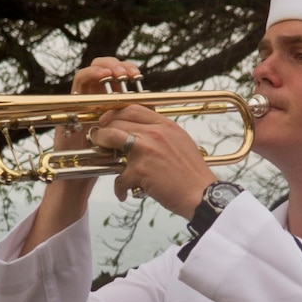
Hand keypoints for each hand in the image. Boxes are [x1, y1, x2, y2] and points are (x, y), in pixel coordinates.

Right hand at [23, 57, 147, 254]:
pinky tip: (106, 76)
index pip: (118, 81)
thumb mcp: (127, 142)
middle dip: (119, 67)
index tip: (140, 78)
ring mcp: (80, 103)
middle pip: (105, 72)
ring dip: (106, 66)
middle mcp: (93, 103)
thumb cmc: (104, 166)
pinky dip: (92, 74)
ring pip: (92, 72)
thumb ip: (137, 127)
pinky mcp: (69, 104)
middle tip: (131, 73)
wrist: (80, 180)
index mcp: (109, 108)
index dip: (129, 74)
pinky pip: (79, 81)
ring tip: (119, 72)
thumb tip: (157, 112)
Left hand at [88, 102, 217, 217]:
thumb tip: (141, 134)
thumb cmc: (191, 173)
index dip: (115, 113)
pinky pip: (119, 176)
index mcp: (165, 125)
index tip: (107, 121)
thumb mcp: (179, 142)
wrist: (201, 193)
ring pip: (111, 137)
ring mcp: (147, 150)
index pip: (134, 108)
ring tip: (101, 156)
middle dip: (104, 129)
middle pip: (119, 121)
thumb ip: (161, 134)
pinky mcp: (141, 170)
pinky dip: (119, 187)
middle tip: (99, 139)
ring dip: (102, 145)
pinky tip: (123, 193)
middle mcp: (156, 133)